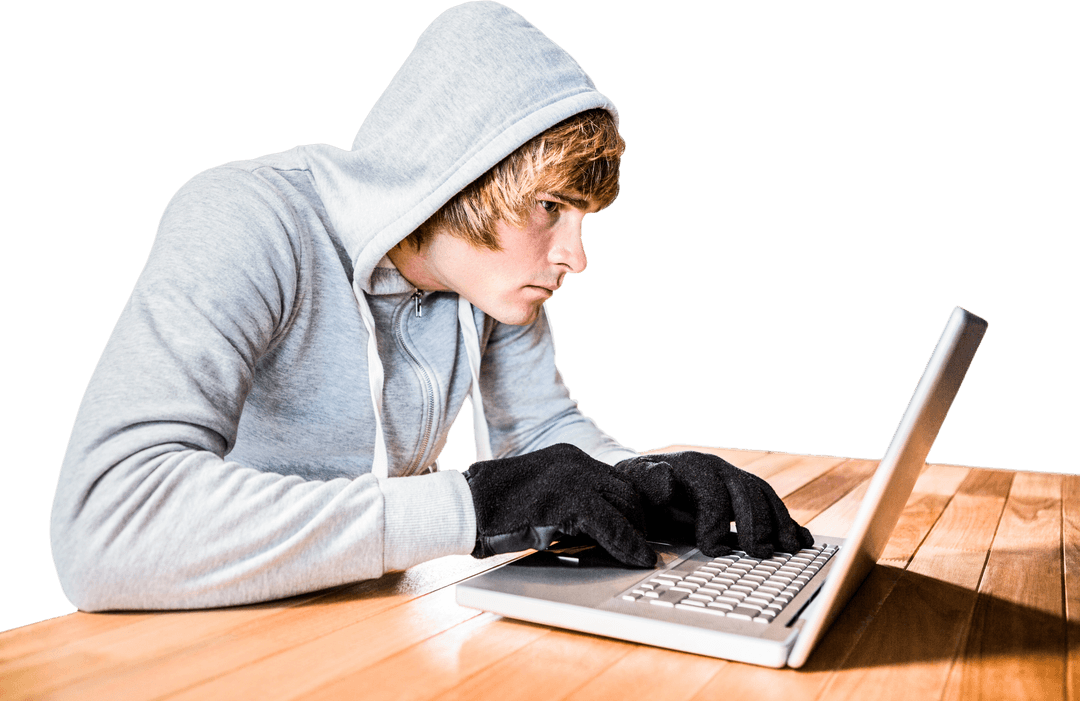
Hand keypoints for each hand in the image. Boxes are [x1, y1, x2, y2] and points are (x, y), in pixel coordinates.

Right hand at [463, 443, 655, 566]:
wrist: (468, 506)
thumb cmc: (496, 508)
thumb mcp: (541, 493)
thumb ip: (569, 500)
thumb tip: (595, 527)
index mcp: (570, 456)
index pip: (615, 479)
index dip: (630, 506)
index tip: (638, 526)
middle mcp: (576, 461)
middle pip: (626, 490)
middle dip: (639, 520)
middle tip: (642, 544)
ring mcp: (574, 478)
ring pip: (626, 506)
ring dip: (637, 534)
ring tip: (642, 554)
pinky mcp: (570, 500)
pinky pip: (613, 525)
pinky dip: (630, 545)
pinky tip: (637, 558)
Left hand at [615, 451, 813, 557]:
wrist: (645, 481)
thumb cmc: (638, 488)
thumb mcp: (634, 483)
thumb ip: (648, 482)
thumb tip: (667, 480)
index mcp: (693, 466)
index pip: (712, 493)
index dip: (714, 523)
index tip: (713, 551)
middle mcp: (719, 469)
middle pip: (746, 491)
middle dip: (756, 523)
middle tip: (762, 553)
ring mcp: (735, 480)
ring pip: (764, 496)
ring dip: (779, 522)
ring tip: (790, 549)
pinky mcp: (745, 496)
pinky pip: (771, 506)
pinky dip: (788, 522)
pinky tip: (802, 540)